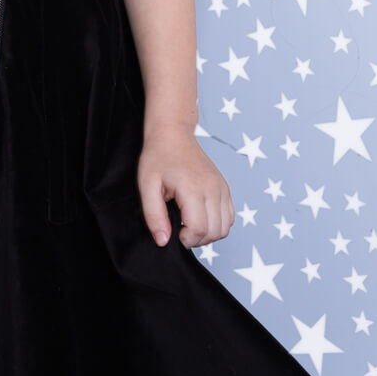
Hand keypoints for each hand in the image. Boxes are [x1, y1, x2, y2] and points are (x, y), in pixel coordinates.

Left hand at [137, 123, 234, 248]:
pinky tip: (200, 216)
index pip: (199, 229)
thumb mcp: (146, 186)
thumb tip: (163, 241)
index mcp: (193, 188)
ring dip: (208, 234)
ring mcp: (222, 187)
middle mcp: (213, 188)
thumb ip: (154, 216)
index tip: (173, 231)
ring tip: (189, 223)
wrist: (173, 134)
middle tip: (179, 229)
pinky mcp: (224, 187)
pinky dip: (218, 224)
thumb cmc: (158, 157)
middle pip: (215, 232)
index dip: (185, 239)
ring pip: (225, 227)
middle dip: (196, 239)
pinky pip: (230, 216)